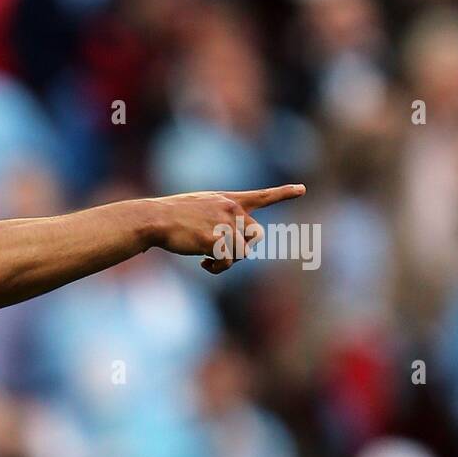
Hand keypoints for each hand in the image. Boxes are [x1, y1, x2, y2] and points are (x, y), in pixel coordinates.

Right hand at [149, 184, 305, 272]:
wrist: (155, 219)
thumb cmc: (170, 216)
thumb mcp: (198, 208)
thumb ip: (217, 217)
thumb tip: (226, 242)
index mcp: (228, 200)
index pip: (261, 196)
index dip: (283, 193)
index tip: (302, 189)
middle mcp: (231, 209)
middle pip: (255, 235)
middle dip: (241, 248)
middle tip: (220, 253)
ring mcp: (224, 223)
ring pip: (243, 252)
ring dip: (228, 261)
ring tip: (208, 260)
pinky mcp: (215, 239)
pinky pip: (228, 261)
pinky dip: (218, 267)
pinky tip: (203, 264)